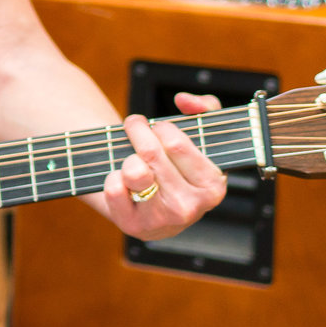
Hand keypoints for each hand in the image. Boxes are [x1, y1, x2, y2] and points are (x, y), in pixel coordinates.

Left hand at [100, 93, 229, 240]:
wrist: (154, 206)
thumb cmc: (178, 167)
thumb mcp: (200, 136)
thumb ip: (204, 108)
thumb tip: (184, 100)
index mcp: (213, 187)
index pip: (176, 143)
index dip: (160, 127)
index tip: (157, 126)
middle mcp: (191, 207)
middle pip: (151, 153)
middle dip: (138, 132)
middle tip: (135, 127)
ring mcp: (162, 220)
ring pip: (133, 171)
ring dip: (127, 155)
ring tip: (131, 155)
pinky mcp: (133, 226)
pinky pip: (114, 188)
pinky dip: (112, 176)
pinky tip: (121, 178)